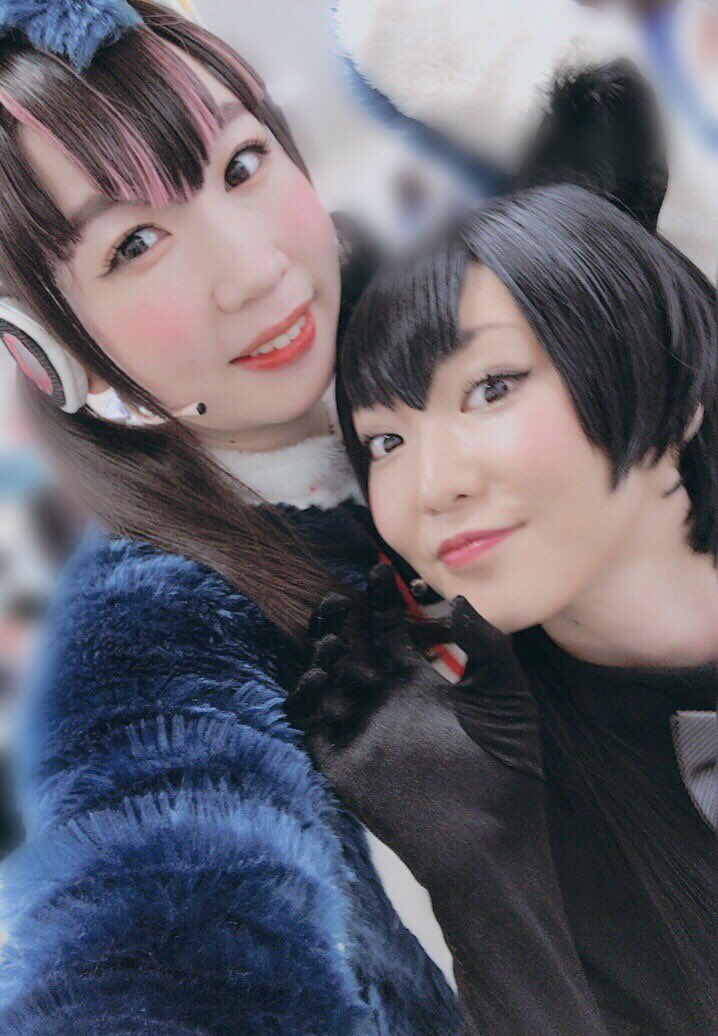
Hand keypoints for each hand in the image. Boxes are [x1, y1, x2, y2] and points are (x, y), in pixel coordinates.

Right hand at [287, 565, 606, 1035]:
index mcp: (421, 685)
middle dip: (342, 620)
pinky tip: (317, 674)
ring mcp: (362, 731)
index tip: (381, 571)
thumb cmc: (509, 766)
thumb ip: (485, 642)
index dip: (382, 602)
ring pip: (327, 681)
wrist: (494, 838)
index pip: (391, 632)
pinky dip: (306, 698)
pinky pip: (312, 725)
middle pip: (352, 649)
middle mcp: (386, 703)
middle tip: (340, 595)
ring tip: (332, 632)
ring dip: (322, 654)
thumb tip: (457, 597)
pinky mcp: (343, 764)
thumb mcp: (506, 693)